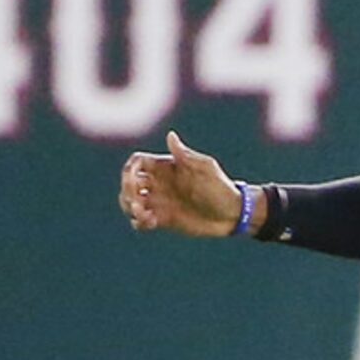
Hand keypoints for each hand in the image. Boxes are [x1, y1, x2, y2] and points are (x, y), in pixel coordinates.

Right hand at [118, 130, 244, 236]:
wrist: (232, 214)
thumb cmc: (221, 187)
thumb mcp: (205, 169)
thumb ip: (185, 155)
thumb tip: (170, 135)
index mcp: (166, 167)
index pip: (136, 163)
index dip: (129, 170)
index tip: (136, 181)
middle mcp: (160, 183)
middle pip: (129, 183)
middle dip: (127, 192)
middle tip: (138, 203)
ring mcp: (161, 201)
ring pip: (131, 202)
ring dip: (129, 208)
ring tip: (144, 215)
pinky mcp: (164, 219)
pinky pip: (141, 220)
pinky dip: (139, 222)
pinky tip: (152, 223)